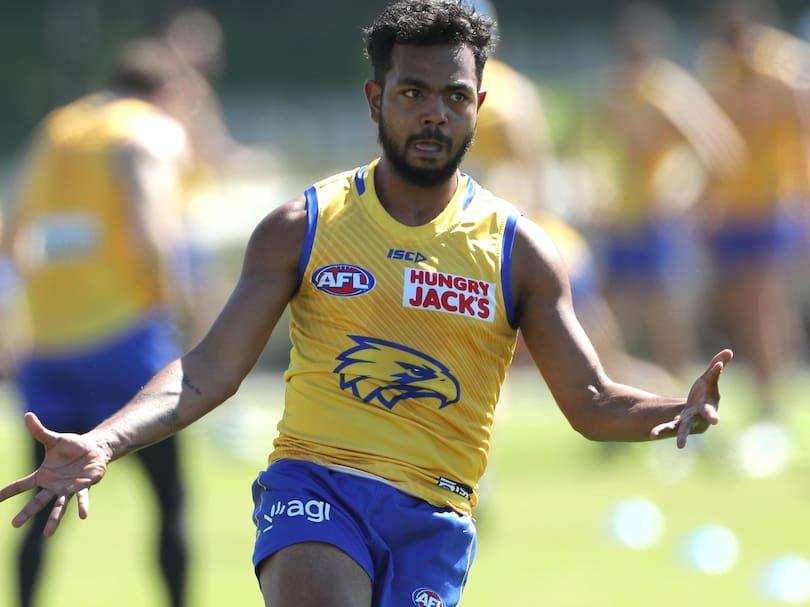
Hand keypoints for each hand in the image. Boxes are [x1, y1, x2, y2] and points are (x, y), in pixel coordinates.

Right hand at [0, 412, 108, 535]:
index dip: (7, 492)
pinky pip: (82, 497)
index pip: (21, 485)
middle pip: (37, 501)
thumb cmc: (71, 446)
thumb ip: (40, 431)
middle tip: (14, 525)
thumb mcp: (54, 439)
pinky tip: (83, 516)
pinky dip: (82, 506)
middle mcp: (54, 486)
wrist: (93, 449)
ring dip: (54, 519)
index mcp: (43, 475)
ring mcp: (68, 488)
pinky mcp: (84, 486)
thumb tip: (27, 415)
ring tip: (48, 534)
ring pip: (59, 506)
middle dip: (26, 513)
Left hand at [649, 349, 732, 447]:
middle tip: (717, 420)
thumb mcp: (709, 380)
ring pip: (685, 429)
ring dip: (682, 436)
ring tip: (680, 446)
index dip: (715, 373)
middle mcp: (702, 414)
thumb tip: (729, 351)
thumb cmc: (704, 394)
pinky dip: (661, 431)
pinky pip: (668, 428)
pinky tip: (652, 435)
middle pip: (708, 415)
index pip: (714, 384)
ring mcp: (689, 421)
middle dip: (712, 416)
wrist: (696, 412)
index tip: (717, 365)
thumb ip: (716, 368)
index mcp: (711, 402)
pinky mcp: (676, 425)